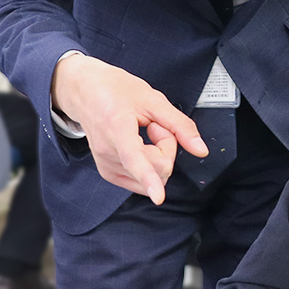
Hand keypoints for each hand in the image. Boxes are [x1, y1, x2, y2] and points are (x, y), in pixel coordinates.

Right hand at [51, 53, 207, 202]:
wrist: (87, 92)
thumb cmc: (117, 91)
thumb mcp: (154, 100)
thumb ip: (180, 126)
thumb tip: (200, 150)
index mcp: (117, 127)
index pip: (135, 158)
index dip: (149, 178)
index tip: (158, 197)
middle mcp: (108, 151)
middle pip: (158, 167)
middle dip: (166, 147)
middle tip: (154, 126)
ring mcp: (106, 165)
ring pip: (152, 174)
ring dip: (156, 154)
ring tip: (141, 132)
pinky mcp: (108, 174)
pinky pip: (143, 179)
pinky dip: (148, 163)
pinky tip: (137, 145)